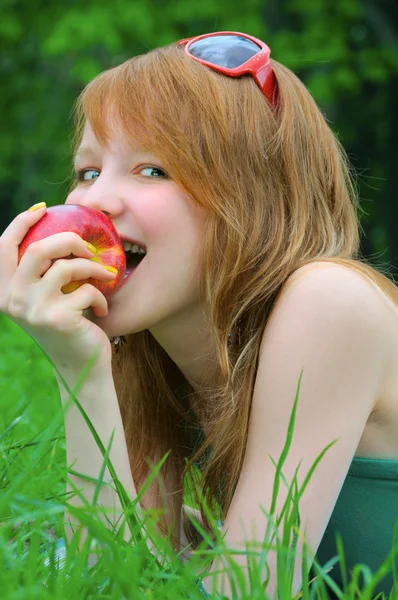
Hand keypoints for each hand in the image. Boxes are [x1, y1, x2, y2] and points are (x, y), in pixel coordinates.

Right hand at [0, 205, 117, 372]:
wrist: (80, 366)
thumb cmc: (66, 326)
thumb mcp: (45, 298)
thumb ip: (41, 273)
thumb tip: (57, 233)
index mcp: (5, 292)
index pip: (3, 247)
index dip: (21, 222)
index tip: (43, 209)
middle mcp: (13, 301)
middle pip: (37, 250)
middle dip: (68, 240)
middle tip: (88, 248)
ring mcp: (33, 310)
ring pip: (67, 267)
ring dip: (93, 268)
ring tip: (105, 276)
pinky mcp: (58, 319)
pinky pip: (87, 290)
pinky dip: (101, 297)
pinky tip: (102, 310)